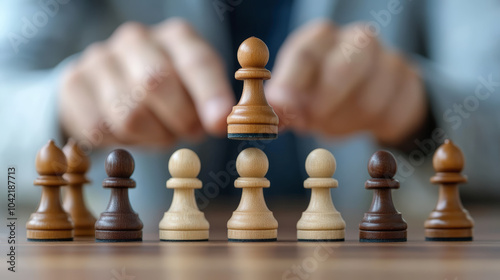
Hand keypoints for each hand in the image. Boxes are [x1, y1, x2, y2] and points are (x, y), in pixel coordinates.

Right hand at [59, 19, 233, 146]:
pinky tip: (130, 133)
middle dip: (179, 119)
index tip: (219, 123)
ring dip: (152, 135)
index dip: (210, 93)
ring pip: (128, 113)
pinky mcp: (74, 84)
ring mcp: (100, 58)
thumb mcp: (196, 90)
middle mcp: (136, 39)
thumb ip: (210, 103)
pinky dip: (122, 140)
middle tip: (190, 134)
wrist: (108, 86)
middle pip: (157, 83)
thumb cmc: (167, 93)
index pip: (196, 61)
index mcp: (176, 37)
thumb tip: (220, 122)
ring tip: (160, 132)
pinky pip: (100, 128)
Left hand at [266, 20, 426, 145]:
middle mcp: (356, 40)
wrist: (373, 95)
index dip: (291, 84)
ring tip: (331, 123)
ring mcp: (388, 58)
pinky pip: (389, 114)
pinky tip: (359, 122)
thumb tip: (265, 113)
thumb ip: (283, 104)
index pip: (304, 55)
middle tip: (308, 123)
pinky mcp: (409, 81)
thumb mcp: (296, 95)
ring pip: (368, 100)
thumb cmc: (323, 93)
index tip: (282, 110)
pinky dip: (369, 127)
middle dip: (324, 102)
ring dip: (343, 122)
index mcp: (320, 37)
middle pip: (344, 68)